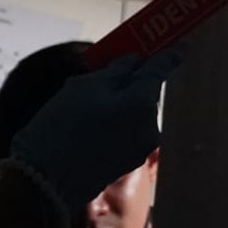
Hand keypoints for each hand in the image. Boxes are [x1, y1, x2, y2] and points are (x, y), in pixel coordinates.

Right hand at [0, 50, 180, 227]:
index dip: (170, 53)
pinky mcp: (130, 162)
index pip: (162, 68)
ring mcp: (142, 147)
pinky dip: (116, 123)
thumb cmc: (62, 127)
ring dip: (121, 104)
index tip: (182, 45)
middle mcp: (150, 126)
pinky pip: (128, 131)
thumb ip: (117, 69)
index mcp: (143, 101)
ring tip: (84, 106)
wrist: (45, 183)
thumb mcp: (85, 86)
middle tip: (105, 73)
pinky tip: (88, 126)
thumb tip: (136, 62)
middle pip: (146, 92)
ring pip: (135, 112)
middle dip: (131, 82)